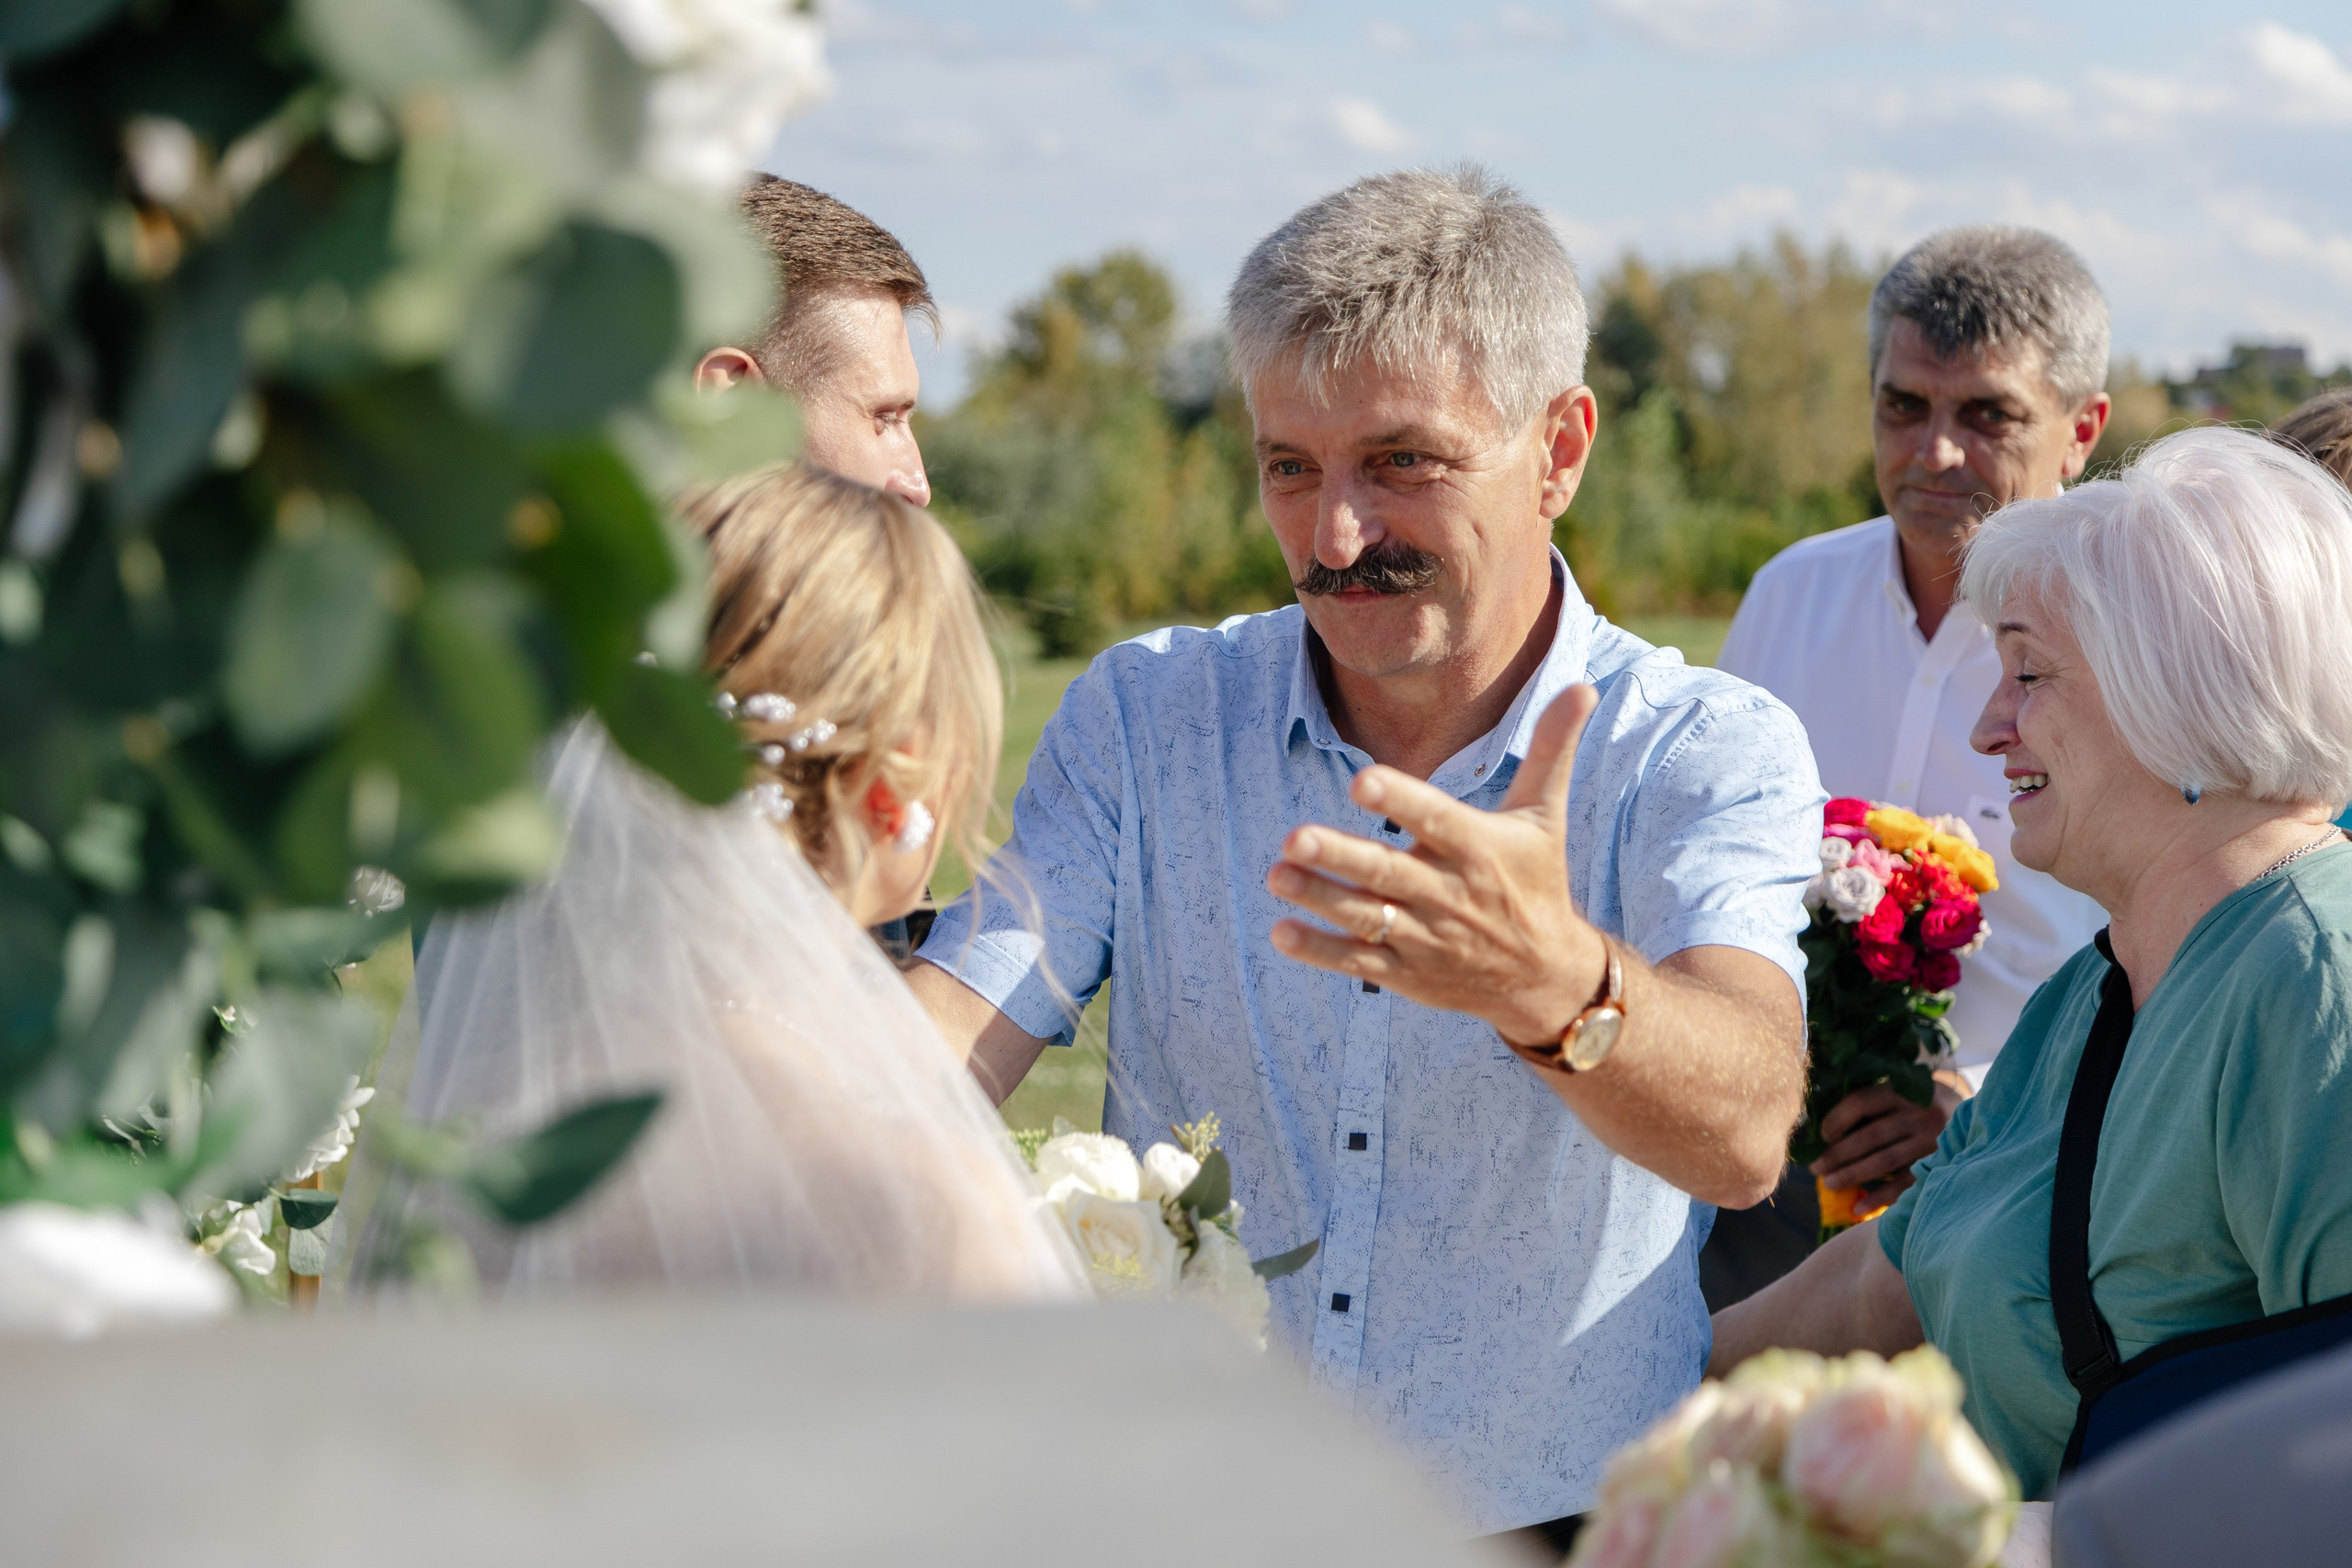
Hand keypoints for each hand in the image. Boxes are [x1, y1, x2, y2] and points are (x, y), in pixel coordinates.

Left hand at [1264, 684, 1605, 1044]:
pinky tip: (1281, 932)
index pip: (1437, 820)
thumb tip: (1581, 685)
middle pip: (1389, 874)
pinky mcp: (1408, 973)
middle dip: (1342, 857)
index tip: (1361, 780)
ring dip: (1320, 899)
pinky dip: (1321, 950)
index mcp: (1479, 849)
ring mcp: (1426, 938)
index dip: (1401, 800)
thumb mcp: (1547, 816)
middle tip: (1295, 836)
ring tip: (1277, 875)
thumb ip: (1552, 750)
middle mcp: (1450, 895)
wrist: (1546, 977)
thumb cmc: (1537, 880)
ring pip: (1366, 918)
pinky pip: (1359, 960)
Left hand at [1810, 1073, 1969, 1202]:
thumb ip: (1874, 1105)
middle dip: (1839, 1154)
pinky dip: (1881, 1197)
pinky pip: (1906, 1183)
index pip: (1862, 1102)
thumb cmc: (1923, 1105)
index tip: (1823, 1136)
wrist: (1978, 1116)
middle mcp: (1919, 1113)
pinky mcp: (1940, 1163)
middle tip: (1816, 1168)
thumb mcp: (1903, 1092)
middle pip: (1871, 1136)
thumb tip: (1827, 1133)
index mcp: (1905, 1090)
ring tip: (1829, 1184)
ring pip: (1885, 1161)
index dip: (1837, 1119)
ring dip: (1853, 1175)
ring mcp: (1932, 1140)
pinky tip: (1858, 1208)